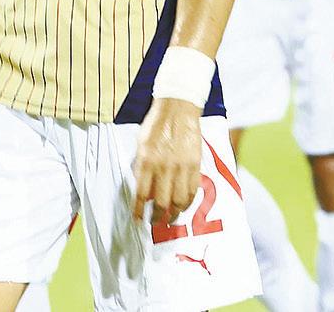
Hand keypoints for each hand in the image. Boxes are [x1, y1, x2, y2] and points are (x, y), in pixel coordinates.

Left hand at [132, 97, 201, 224]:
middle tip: (155, 224)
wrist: (177, 109)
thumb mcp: (141, 145)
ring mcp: (181, 167)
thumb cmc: (156, 126)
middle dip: (157, 217)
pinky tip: (182, 207)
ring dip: (174, 214)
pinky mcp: (196, 165)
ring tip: (169, 220)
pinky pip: (193, 191)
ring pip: (179, 200)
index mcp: (146, 161)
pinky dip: (188, 203)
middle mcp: (164, 166)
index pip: (141, 193)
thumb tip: (143, 190)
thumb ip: (141, 167)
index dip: (138, 210)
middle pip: (161, 202)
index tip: (137, 220)